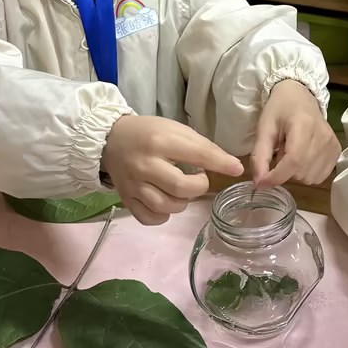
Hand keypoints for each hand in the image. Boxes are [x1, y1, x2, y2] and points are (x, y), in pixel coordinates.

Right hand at [101, 115, 242, 225]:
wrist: (111, 139)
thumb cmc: (149, 133)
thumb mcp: (176, 130)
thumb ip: (202, 147)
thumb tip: (232, 166)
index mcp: (161, 141)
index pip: (197, 155)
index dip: (221, 163)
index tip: (236, 169)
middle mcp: (146, 165)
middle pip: (181, 188)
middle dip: (198, 186)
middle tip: (197, 179)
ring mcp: (133, 185)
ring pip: (166, 206)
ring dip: (182, 203)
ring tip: (180, 191)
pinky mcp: (125, 199)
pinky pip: (149, 218)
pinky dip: (163, 216)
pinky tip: (166, 203)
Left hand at [250, 80, 341, 187]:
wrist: (300, 96)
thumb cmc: (279, 110)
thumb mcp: (264, 129)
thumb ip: (260, 157)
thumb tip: (259, 184)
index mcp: (303, 126)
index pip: (293, 161)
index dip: (276, 177)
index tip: (262, 182)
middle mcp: (323, 137)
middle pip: (301, 172)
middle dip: (284, 171)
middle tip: (280, 152)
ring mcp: (332, 145)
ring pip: (310, 178)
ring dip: (296, 173)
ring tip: (292, 153)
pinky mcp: (337, 151)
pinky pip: (320, 176)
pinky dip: (308, 173)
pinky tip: (303, 157)